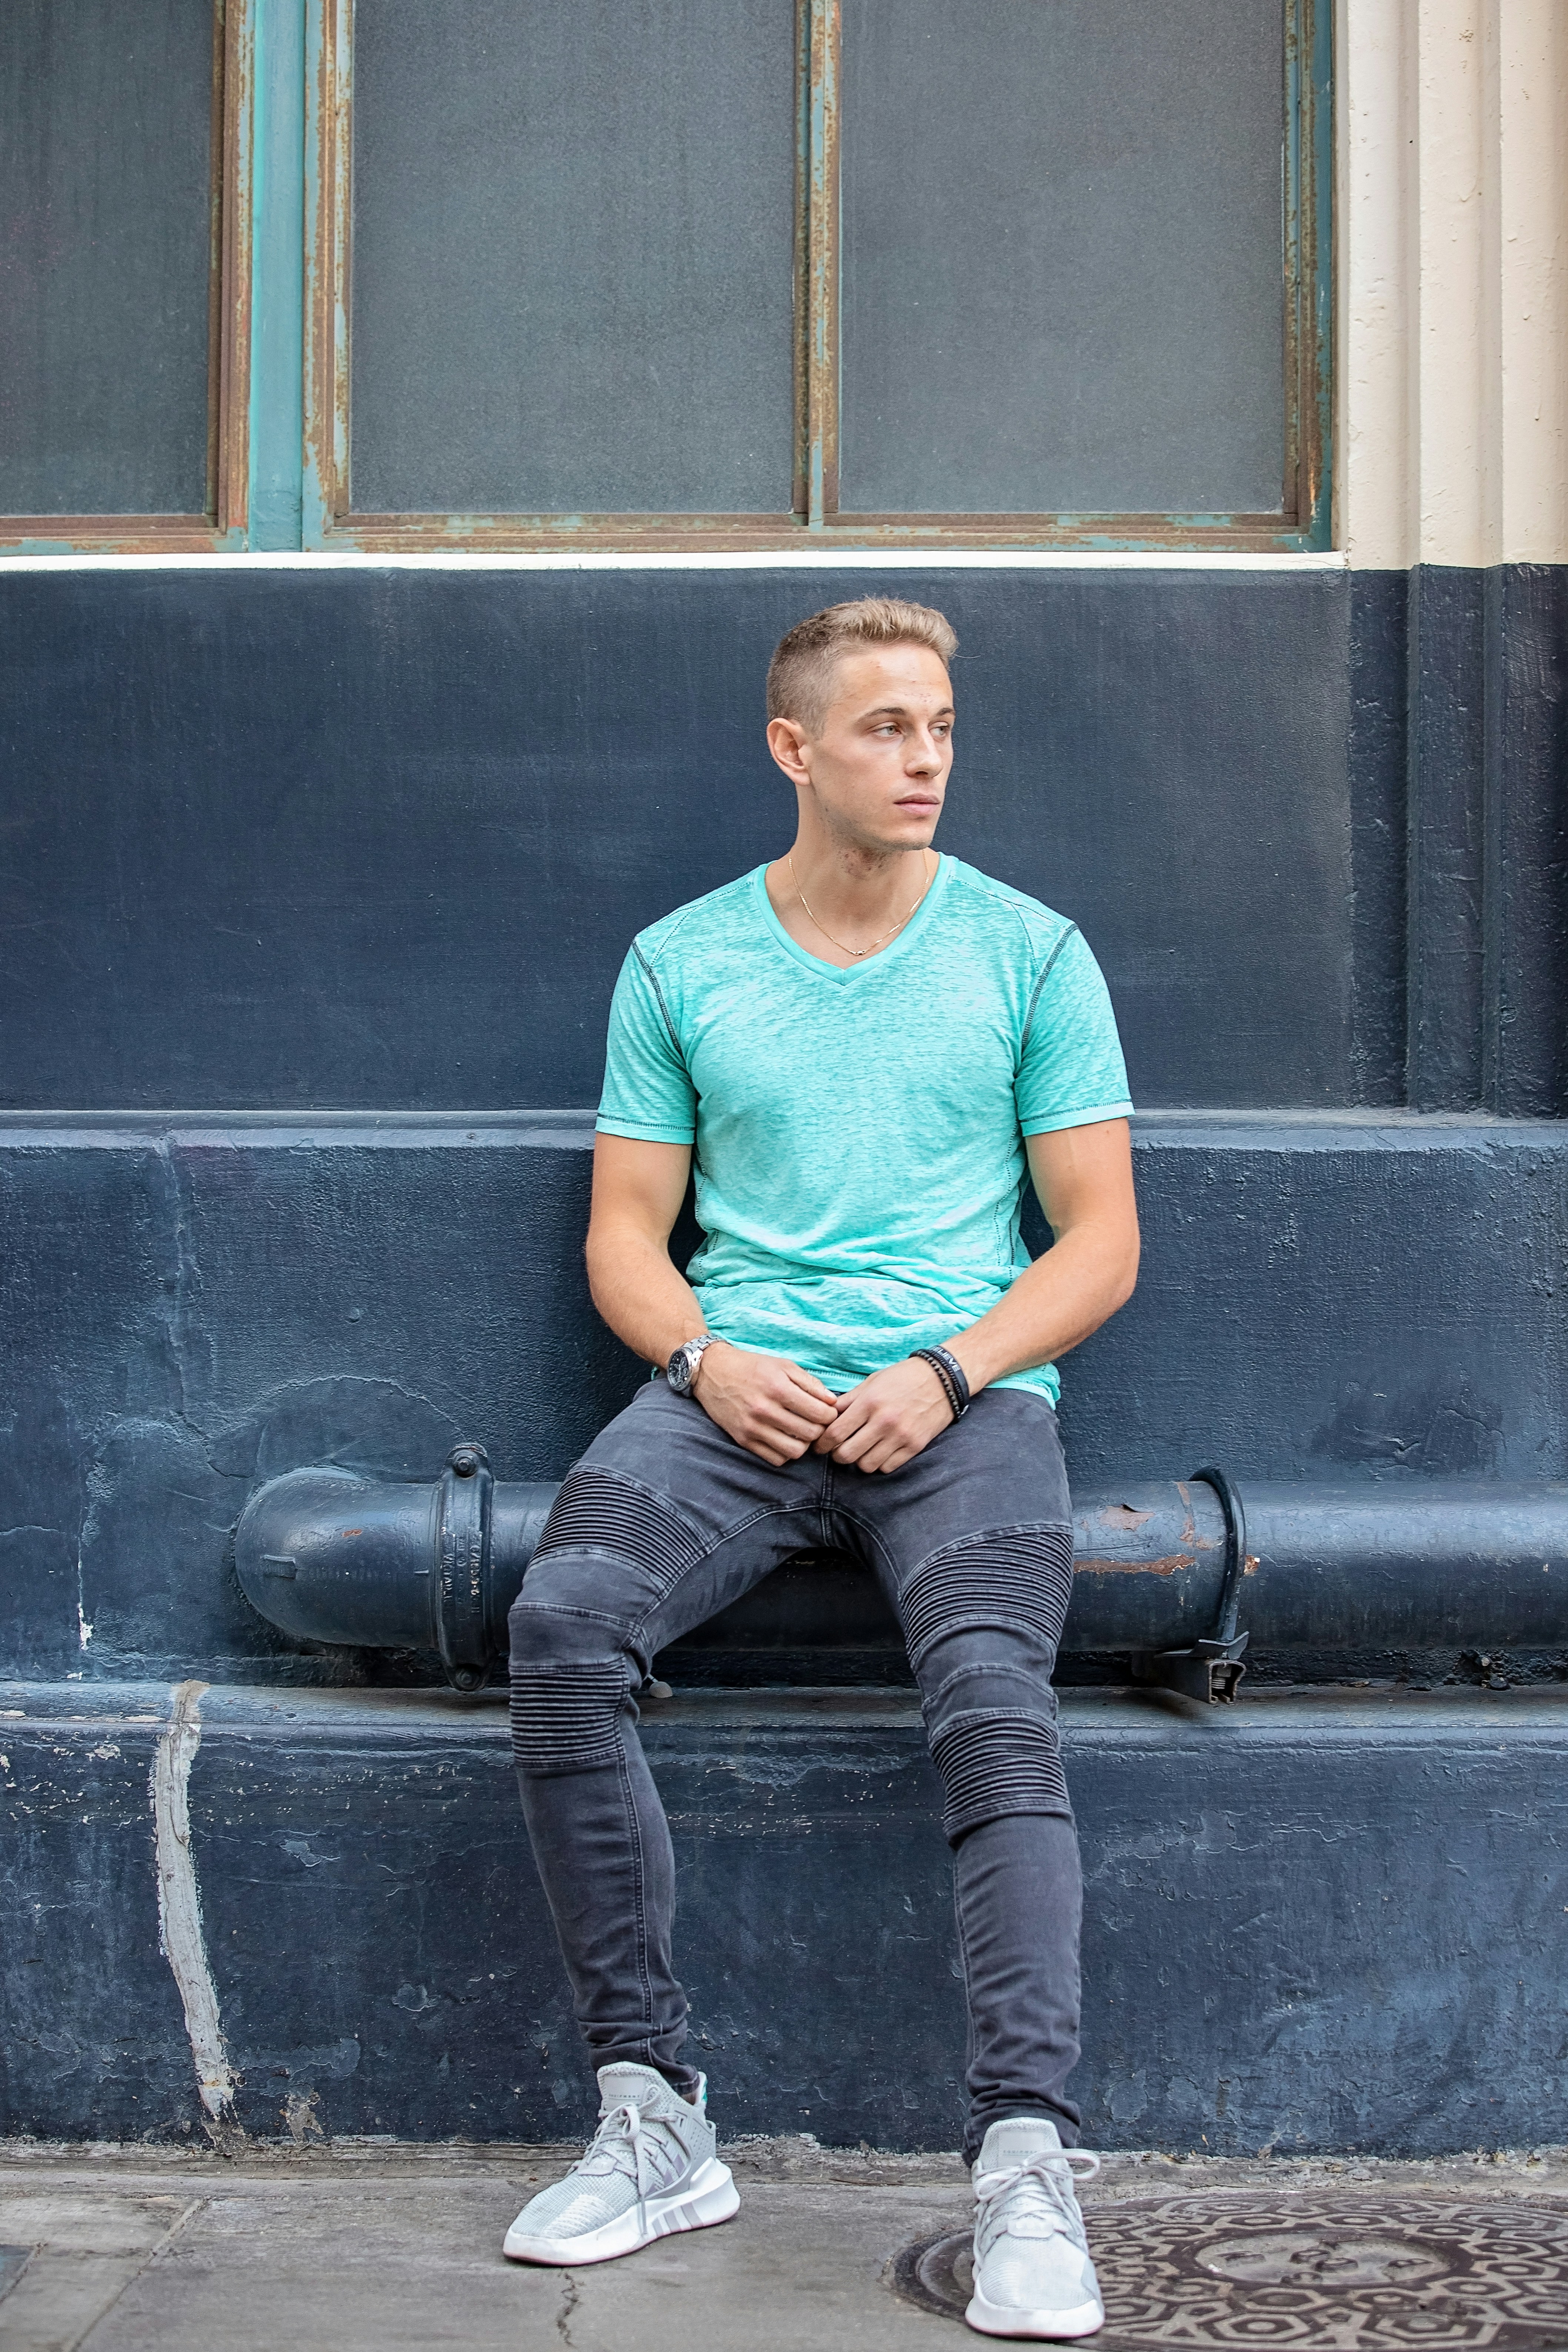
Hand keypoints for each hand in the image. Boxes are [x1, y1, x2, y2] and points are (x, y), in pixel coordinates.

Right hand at [691, 1340, 838, 1465]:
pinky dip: (785, 1452)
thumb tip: (833, 1402)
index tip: (827, 1412)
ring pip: (794, 1452)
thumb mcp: (783, 1365)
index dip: (830, 1415)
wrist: (712, 1372)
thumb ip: (811, 1383)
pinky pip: (775, 1459)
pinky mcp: (743, 1440)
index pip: (820, 1414)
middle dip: (819, 1430)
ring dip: (803, 1444)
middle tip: (815, 1422)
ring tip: (800, 1432)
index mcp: (778, 1388)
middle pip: (811, 1434)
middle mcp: (765, 1410)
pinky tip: (784, 1438)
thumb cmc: (752, 1367)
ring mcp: (753, 1428)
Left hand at [812, 1356, 954, 1473]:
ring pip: (866, 1465)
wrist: (942, 1379)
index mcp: (869, 1402)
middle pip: (847, 1455)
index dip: (821, 1444)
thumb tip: (825, 1416)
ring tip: (861, 1450)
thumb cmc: (903, 1378)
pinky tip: (879, 1451)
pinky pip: (887, 1467)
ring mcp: (901, 1436)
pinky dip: (879, 1463)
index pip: (835, 1433)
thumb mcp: (872, 1381)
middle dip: (837, 1455)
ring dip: (859, 1460)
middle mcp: (884, 1421)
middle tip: (838, 1450)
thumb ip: (848, 1400)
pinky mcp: (915, 1446)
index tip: (819, 1447)